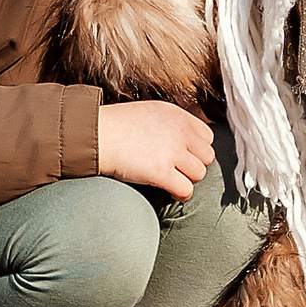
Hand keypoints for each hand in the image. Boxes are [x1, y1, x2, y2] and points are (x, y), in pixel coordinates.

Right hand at [98, 100, 214, 199]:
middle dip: (194, 165)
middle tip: (178, 170)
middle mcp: (179, 132)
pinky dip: (180, 194)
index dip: (197, 149)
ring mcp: (172, 152)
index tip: (184, 156)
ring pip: (200, 174)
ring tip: (173, 180)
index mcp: (178, 116)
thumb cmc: (118, 125)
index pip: (208, 137)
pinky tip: (170, 191)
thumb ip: (172, 122)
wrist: (97, 134)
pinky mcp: (161, 172)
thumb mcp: (152, 112)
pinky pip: (186, 189)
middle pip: (207, 156)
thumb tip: (187, 137)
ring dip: (187, 180)